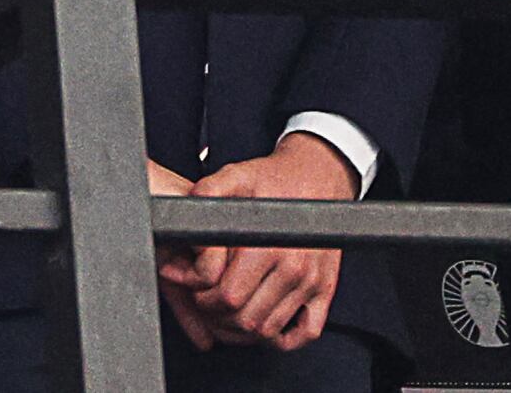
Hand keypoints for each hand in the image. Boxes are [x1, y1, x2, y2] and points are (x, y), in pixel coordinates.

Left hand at [154, 134, 355, 351]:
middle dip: (218, 317)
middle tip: (209, 302)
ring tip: (228, 311)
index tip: (198, 289)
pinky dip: (282, 338)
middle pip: (247, 321)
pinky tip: (263, 323)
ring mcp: (312, 281)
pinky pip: (306, 333)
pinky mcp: (324, 288)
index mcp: (269, 244)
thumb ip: (206, 196)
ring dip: (242, 330)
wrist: (318, 172)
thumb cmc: (275, 178)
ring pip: (269, 331)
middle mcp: (295, 266)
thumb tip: (186, 226)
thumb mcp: (233, 176)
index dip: (204, 299)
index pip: (229, 297)